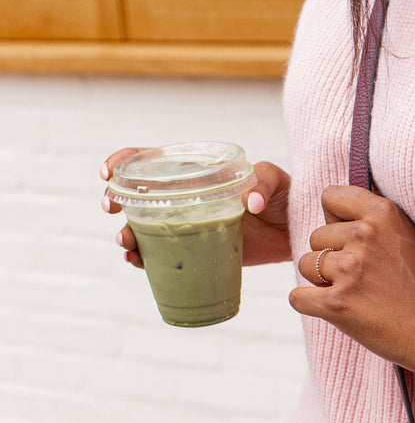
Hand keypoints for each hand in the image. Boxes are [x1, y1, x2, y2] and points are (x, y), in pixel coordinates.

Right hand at [100, 151, 292, 267]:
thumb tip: (250, 204)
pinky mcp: (196, 251)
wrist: (297, 231)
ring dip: (127, 235)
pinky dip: (146, 259)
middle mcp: (184, 198)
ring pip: (144, 228)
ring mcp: (188, 226)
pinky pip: (163, 255)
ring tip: (127, 244)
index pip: (150, 160)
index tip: (109, 173)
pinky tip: (139, 262)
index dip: (123, 162)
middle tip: (112, 210)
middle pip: (137, 196)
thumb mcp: (275, 180)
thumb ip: (262, 183)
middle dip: (115, 200)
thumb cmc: (284, 195)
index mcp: (195, 173)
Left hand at [292, 186, 414, 382]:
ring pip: (306, 266)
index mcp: (382, 213)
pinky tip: (336, 309)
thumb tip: (343, 205)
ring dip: (323, 281)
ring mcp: (349, 270)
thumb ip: (378, 219)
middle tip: (361, 276)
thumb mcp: (411, 235)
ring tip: (356, 294)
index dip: (335, 218)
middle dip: (330, 255)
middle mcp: (363, 235)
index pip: (330, 197)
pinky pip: (298, 297)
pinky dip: (310, 305)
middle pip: (315, 236)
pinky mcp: (336, 303)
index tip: (350, 237)